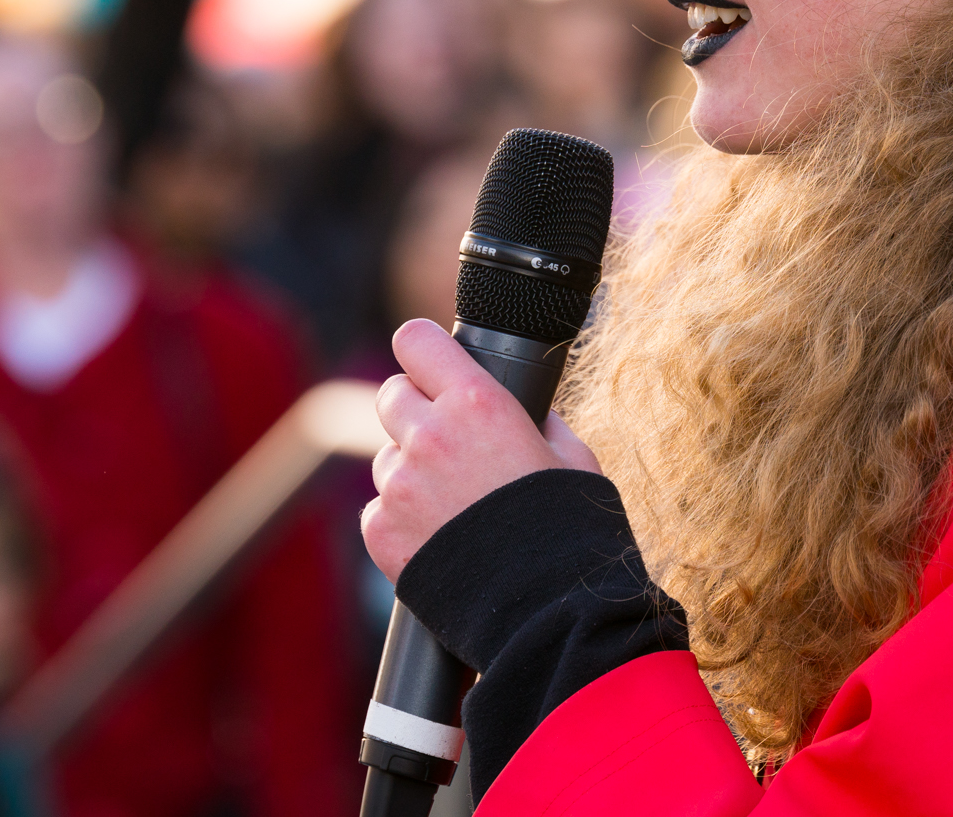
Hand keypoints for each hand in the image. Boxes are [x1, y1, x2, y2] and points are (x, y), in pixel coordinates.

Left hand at [361, 318, 602, 581]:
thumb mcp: (572, 456)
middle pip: (391, 394)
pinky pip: (379, 507)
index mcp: (477, 402)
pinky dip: (403, 518)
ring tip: (457, 505)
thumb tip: (523, 407)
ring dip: (412, 469)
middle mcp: (429, 435)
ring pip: (386, 456)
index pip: (415, 341)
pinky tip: (442, 538)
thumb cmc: (571, 530)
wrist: (547, 610)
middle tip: (448, 440)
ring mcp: (400, 485)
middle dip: (416, 410)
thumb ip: (537, 419)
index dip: (423, 351)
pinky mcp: (381, 530)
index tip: (429, 362)